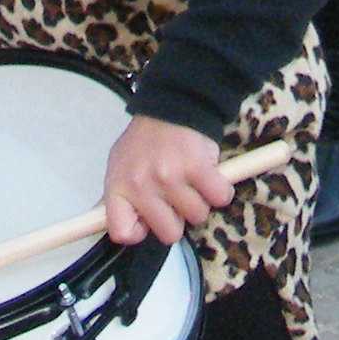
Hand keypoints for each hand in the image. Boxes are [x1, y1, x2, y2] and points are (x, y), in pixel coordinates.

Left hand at [102, 115, 231, 246]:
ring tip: (191, 180)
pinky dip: (220, 190)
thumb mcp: (119, 166)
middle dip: (179, 218)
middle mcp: (141, 185)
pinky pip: (219, 198)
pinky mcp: (197, 167)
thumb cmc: (145, 141)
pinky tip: (209, 176)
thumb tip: (117, 229)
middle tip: (176, 196)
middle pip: (170, 234)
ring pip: (197, 215)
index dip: (141, 231)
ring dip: (200, 201)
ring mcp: (170, 177)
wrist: (171, 105)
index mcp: (118, 186)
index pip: (123, 233)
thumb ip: (119, 198)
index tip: (147, 219)